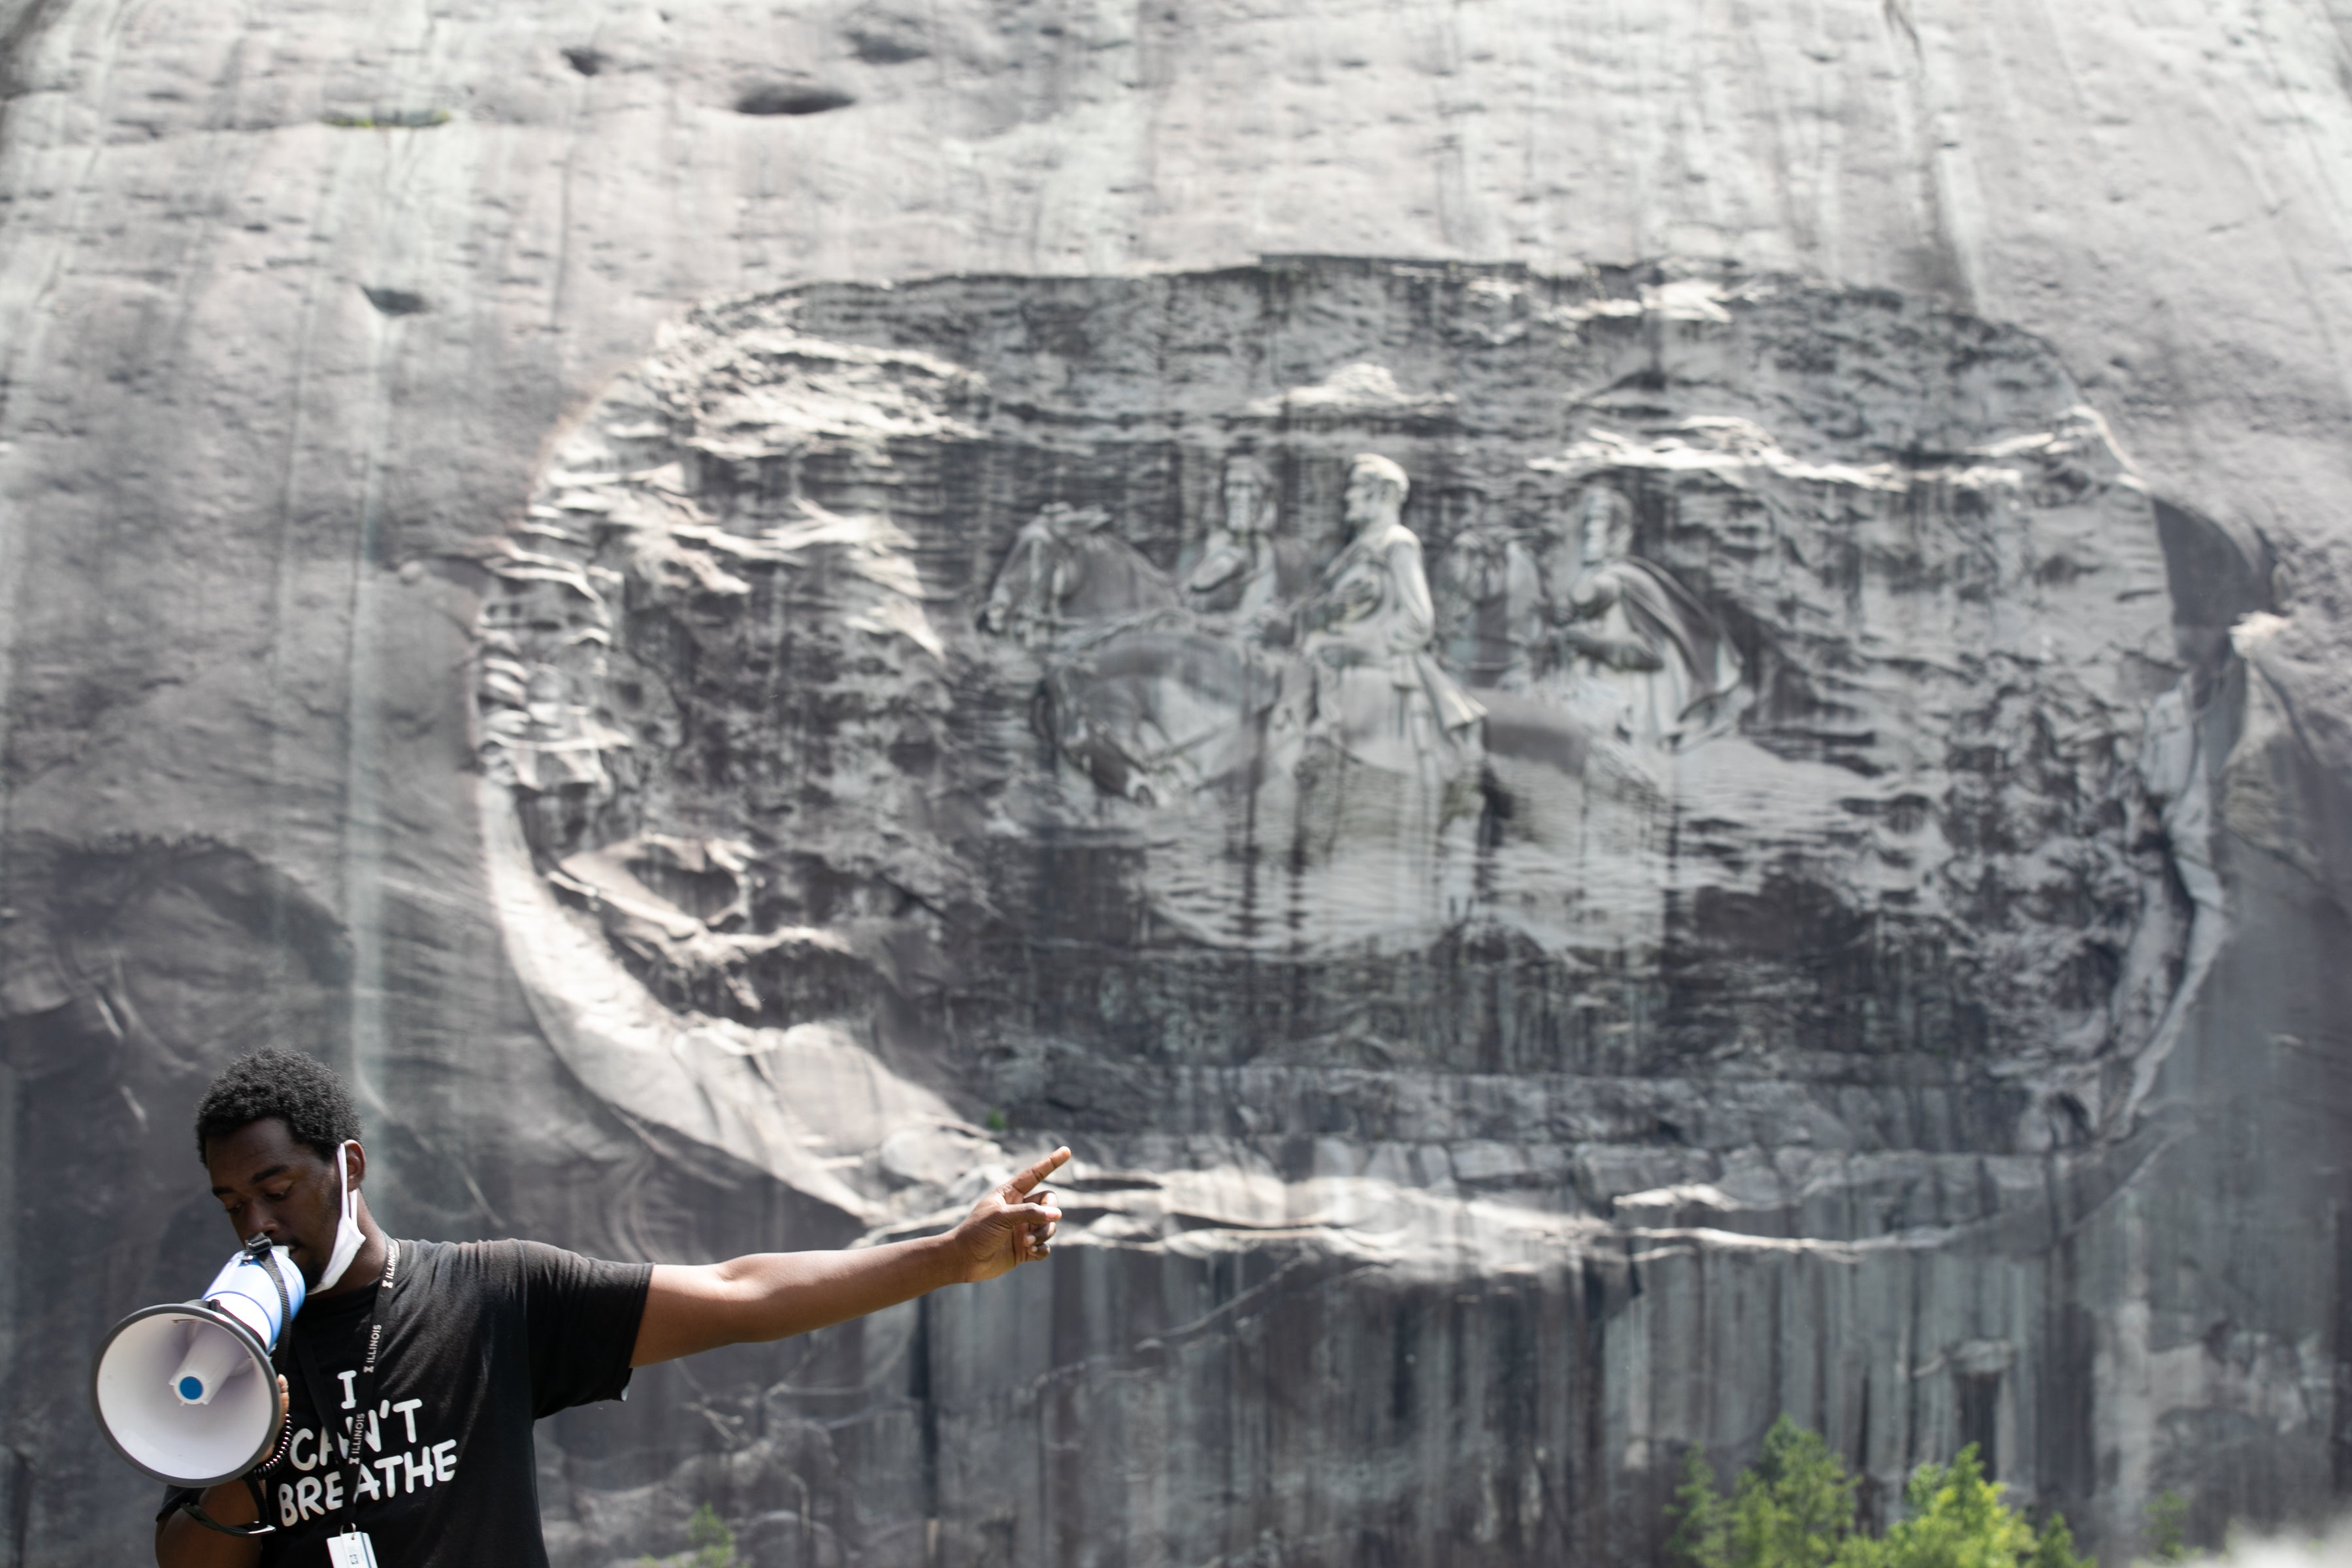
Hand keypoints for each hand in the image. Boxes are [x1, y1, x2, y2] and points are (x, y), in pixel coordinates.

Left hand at [950, 1147, 1067, 1282]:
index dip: (1051, 1162)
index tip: (1067, 1151)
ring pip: (1049, 1225)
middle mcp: (1019, 1209)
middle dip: (1050, 1212)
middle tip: (1042, 1221)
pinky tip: (1031, 1252)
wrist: (963, 1260)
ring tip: (1027, 1243)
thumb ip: (1030, 1212)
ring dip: (1043, 1233)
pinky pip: (1045, 1246)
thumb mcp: (1002, 1216)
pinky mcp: (1025, 1249)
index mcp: (1010, 1194)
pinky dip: (1041, 1249)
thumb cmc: (977, 1232)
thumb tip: (1057, 1214)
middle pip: (1049, 1202)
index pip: (1035, 1175)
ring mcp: (1023, 1229)